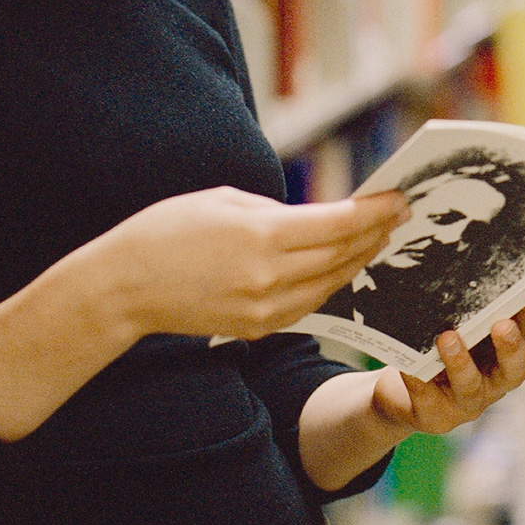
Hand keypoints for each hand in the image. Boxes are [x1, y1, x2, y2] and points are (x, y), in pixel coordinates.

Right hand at [108, 186, 408, 342]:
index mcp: (263, 234)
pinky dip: (330, 283)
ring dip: (358, 259)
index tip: (398, 198)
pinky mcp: (258, 326)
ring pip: (331, 282)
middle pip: (342, 253)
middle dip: (375, 232)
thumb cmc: (168, 230)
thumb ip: (275, 210)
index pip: (338, 223)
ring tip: (377, 238)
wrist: (125, 286)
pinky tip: (342, 267)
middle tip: (399, 215)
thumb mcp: (225, 200)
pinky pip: (309, 303)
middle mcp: (271, 274)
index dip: (374, 211)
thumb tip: (312, 219)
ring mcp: (265, 306)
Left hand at [370, 297, 524, 436]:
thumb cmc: (438, 356)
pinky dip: (417, 380)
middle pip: (513, 371)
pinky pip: (426, 398)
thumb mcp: (461, 334)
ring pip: (469, 385)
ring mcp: (464, 405)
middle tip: (502, 324)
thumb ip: (477, 313)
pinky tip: (409, 365)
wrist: (401, 398)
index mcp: (503, 362)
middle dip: (510, 348)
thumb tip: (492, 269)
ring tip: (447, 337)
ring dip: (460, 360)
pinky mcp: (434, 417)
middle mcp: (492, 385)